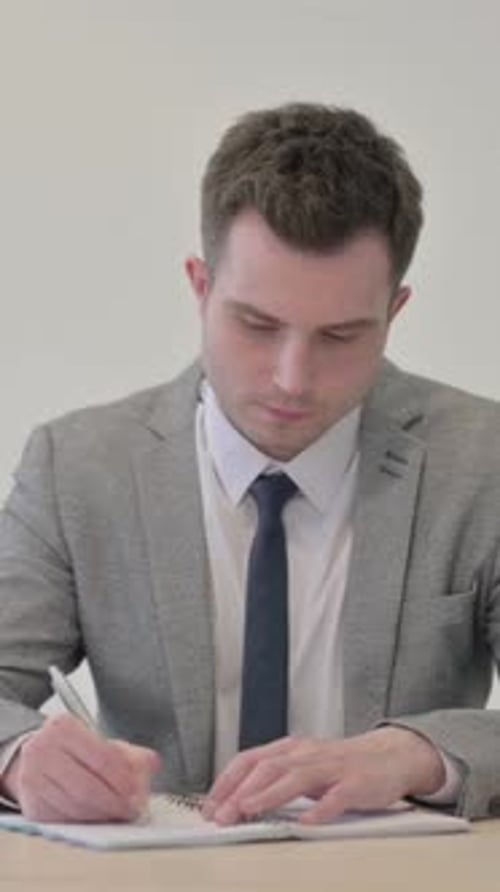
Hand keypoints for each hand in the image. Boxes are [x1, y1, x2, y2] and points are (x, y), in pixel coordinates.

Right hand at [2, 714, 160, 822]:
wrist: (34, 757)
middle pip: (87, 786)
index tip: (139, 792)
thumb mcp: (100, 741)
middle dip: (115, 802)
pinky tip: (101, 820)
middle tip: (134, 810)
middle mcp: (42, 750)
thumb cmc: (73, 750)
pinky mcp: (31, 806)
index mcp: (62, 727)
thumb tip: (153, 764)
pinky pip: (64, 821)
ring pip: (75, 807)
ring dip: (103, 816)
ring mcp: (32, 779)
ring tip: (121, 815)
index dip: (123, 779)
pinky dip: (86, 824)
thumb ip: (130, 752)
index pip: (101, 757)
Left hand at [202, 727, 444, 824]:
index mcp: (291, 749)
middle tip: (222, 815)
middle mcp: (308, 754)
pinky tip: (307, 821)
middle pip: (268, 767)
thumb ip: (274, 780)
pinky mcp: (357, 783)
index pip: (250, 760)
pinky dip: (320, 808)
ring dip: (270, 794)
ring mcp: (332, 767)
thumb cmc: (341, 766)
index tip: (209, 806)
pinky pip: (337, 796)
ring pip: (297, 777)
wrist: (389, 756)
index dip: (227, 781)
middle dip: (241, 791)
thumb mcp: (303, 767)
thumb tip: (236, 803)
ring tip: (250, 810)